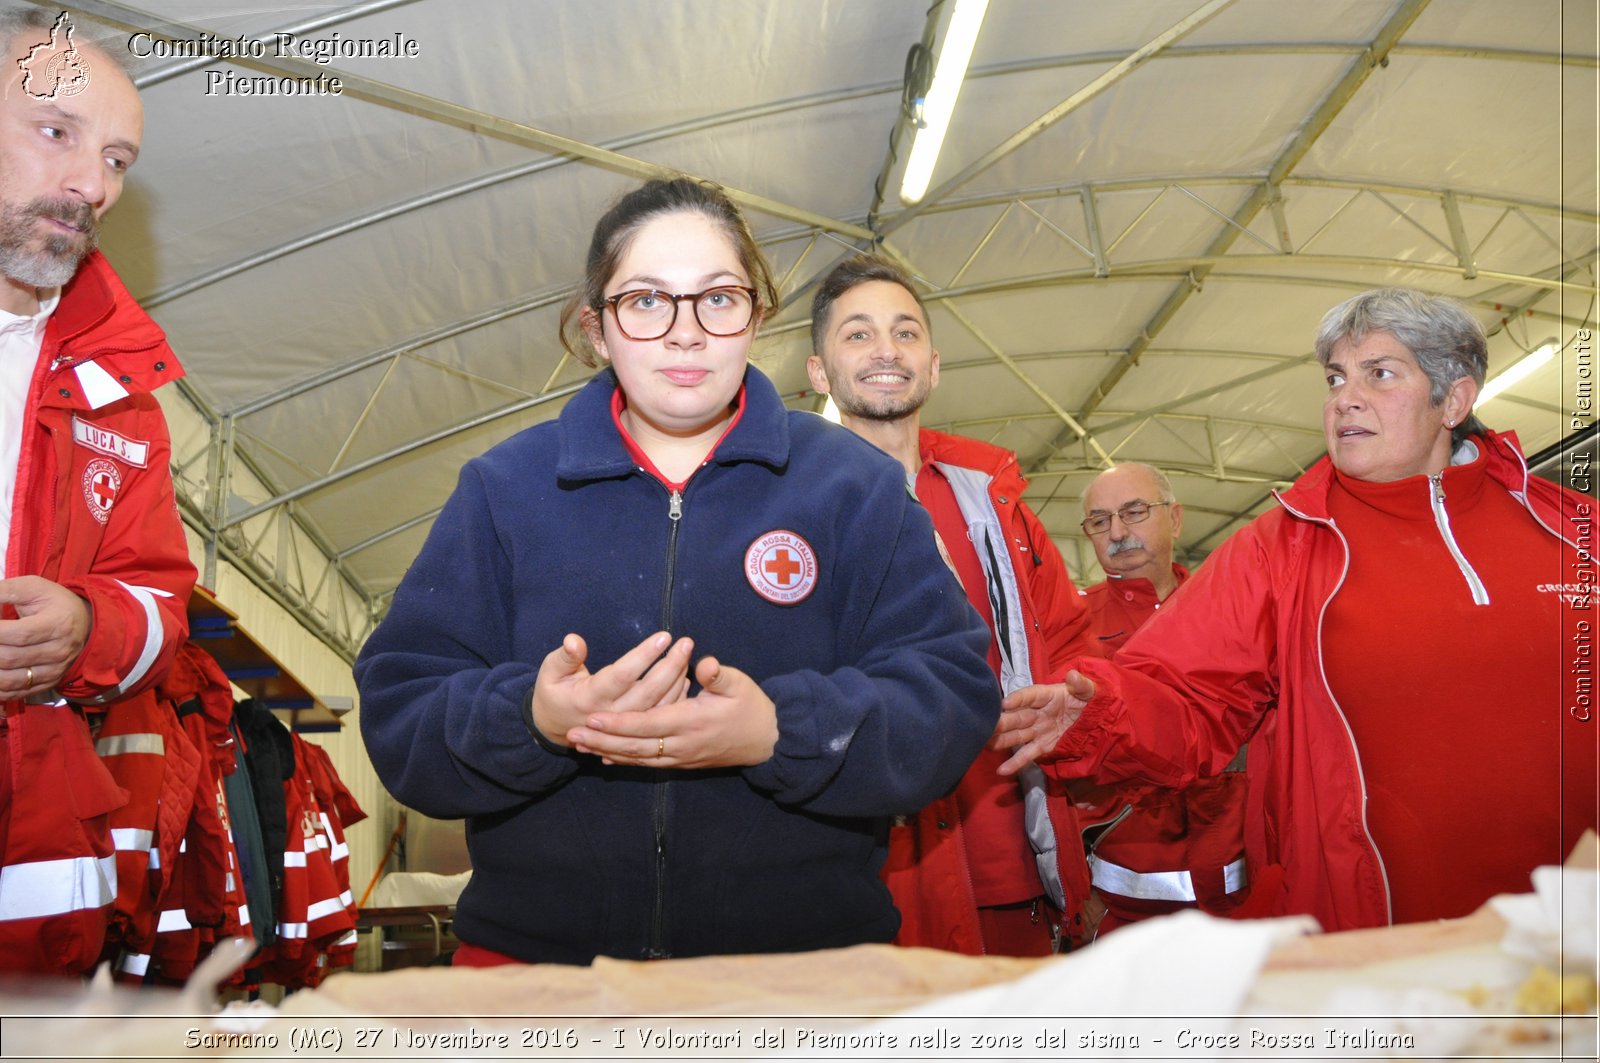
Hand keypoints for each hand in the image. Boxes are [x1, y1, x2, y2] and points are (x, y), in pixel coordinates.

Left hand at [0, 577, 91, 699]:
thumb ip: (4, 591)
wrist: (85, 624)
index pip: (19, 634)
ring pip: (10, 680)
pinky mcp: (47, 683)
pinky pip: (15, 693)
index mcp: (58, 624)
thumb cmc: (54, 602)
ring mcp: (54, 670)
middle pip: (10, 658)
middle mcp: (59, 651)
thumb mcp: (32, 587)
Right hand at [529, 631, 691, 748]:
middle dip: (670, 664)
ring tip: (687, 654)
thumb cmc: (554, 692)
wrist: (555, 727)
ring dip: (677, 679)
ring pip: (659, 705)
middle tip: (686, 642)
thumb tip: (573, 640)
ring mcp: (625, 727)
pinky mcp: (634, 731)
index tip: (664, 636)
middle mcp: (611, 715)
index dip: (644, 655)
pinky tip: (685, 677)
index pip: (623, 675)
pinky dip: (676, 697)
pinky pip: (660, 716)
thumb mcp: (550, 672)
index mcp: (590, 698)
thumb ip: (564, 657)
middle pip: (648, 690)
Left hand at [568, 655, 778, 769]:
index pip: (648, 724)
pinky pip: (649, 765)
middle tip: (572, 735)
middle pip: (635, 746)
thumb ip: (718, 675)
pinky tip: (606, 757)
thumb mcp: (739, 685)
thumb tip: (702, 663)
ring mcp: (681, 756)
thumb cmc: (752, 707)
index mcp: (692, 721)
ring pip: (638, 758)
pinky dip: (625, 761)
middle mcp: (682, 743)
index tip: (593, 718)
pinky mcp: (683, 762)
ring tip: (580, 746)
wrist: (767, 741)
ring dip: (607, 751)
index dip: (620, 723)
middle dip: (602, 741)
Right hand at [991, 670, 1095, 775]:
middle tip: (986, 726)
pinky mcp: (1043, 746)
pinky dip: (1015, 763)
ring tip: (985, 744)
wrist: (1098, 719)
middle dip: (1001, 722)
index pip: (1029, 696)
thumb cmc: (1090, 699)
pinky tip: (1002, 770)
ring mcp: (1038, 730)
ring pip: (1016, 735)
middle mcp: (1037, 713)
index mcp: (1046, 696)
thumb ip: (1082, 684)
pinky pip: (1027, 754)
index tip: (1005, 704)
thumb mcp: (1090, 689)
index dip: (1017, 699)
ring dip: (1001, 740)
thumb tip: (1073, 675)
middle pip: (1017, 717)